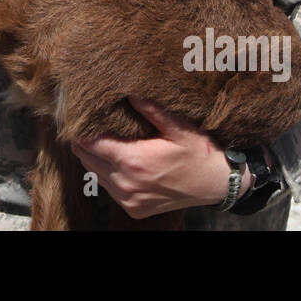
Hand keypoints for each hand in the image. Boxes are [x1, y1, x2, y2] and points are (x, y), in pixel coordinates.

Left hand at [71, 98, 246, 217]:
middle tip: (90, 124)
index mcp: (133, 161)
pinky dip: (108, 174)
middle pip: (86, 158)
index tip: (83, 114)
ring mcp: (129, 199)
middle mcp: (126, 184)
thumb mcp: (177, 127)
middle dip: (85, 141)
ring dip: (95, 158)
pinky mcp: (134, 209)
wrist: (217, 185)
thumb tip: (128, 91)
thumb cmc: (199, 153)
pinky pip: (109, 189)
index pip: (89, 143)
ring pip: (94, 174)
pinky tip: (119, 160)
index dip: (83, 127)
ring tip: (103, 140)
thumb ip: (150, 109)